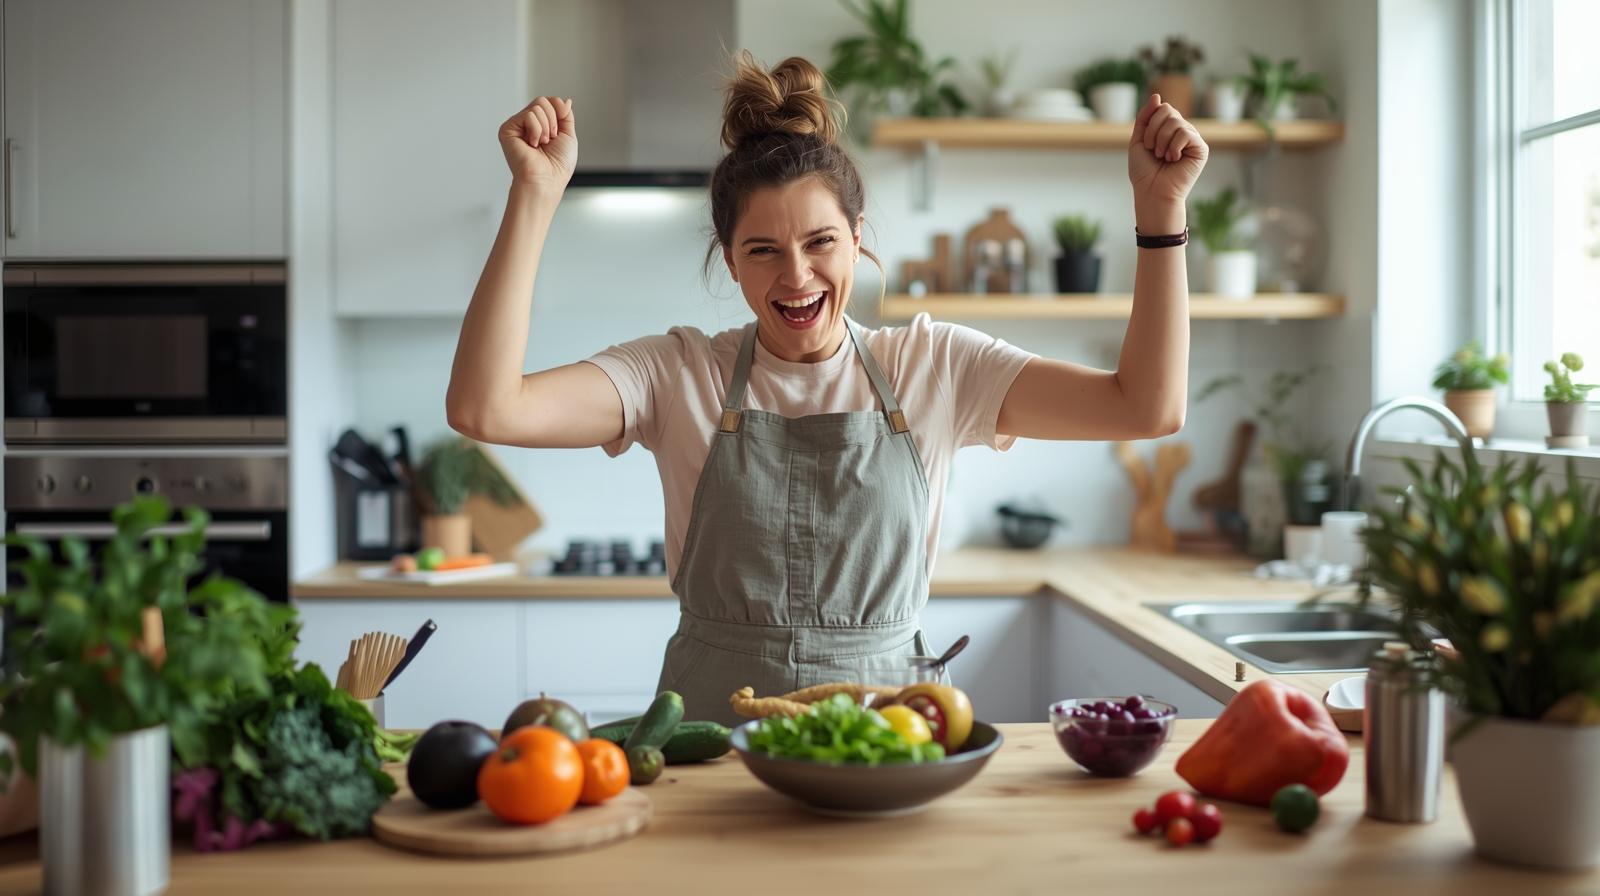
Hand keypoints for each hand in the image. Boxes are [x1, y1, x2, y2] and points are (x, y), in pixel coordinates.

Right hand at [499, 96, 576, 192]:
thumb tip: (564, 100)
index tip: (559, 130)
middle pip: (542, 101)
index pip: (549, 102)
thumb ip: (565, 115)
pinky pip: (529, 115)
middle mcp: (527, 124)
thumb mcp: (568, 136)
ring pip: (537, 107)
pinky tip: (532, 144)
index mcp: (540, 125)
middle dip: (553, 120)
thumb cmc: (557, 166)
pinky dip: (537, 130)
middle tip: (549, 140)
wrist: (546, 181)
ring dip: (546, 128)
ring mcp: (517, 126)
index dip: (558, 110)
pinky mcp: (508, 129)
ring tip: (541, 144)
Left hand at [1127, 94, 1207, 227]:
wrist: (1152, 192)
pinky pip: (1186, 133)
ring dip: (1162, 141)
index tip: (1146, 144)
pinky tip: (1173, 159)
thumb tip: (1157, 96)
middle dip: (1154, 131)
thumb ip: (1145, 118)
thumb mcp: (1138, 140)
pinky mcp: (1201, 149)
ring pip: (1176, 122)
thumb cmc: (1144, 171)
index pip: (1162, 108)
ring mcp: (1193, 140)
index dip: (1150, 123)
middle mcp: (1183, 132)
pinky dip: (1174, 147)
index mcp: (1169, 129)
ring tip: (1163, 157)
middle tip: (1154, 151)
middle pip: (1168, 111)